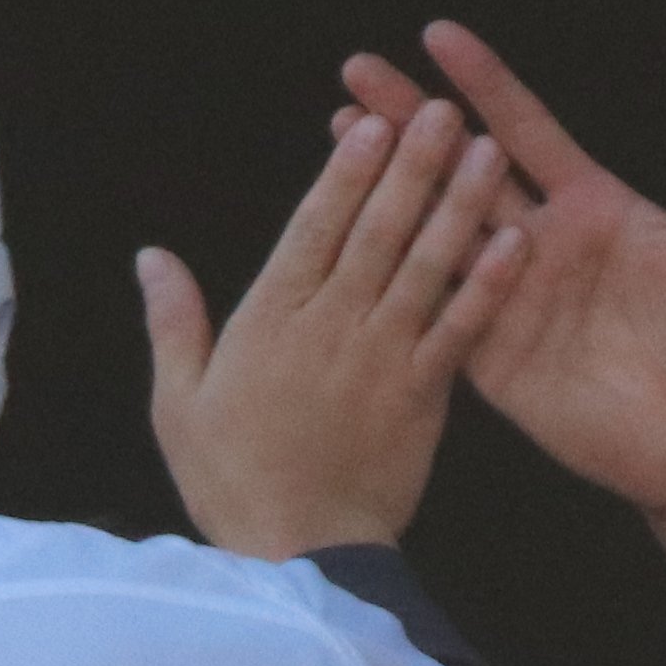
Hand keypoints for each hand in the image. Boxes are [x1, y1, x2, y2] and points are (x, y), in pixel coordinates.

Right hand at [141, 96, 523, 558]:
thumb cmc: (231, 480)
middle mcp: (330, 327)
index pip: (312, 228)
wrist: (299, 555)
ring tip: (486, 150)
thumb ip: (173, 322)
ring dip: (458, 204)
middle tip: (443, 111)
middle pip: (377, 231)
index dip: (346, 173)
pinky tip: (515, 241)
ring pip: (424, 267)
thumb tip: (151, 254)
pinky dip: (488, 284)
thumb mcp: (178, 402)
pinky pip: (461, 330)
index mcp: (269, 320)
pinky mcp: (423, 397)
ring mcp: (381, 359)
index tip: (370, 123)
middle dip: (412, 166)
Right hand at [346, 24, 665, 631]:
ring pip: (438, 232)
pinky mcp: (495, 359)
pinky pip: (443, 309)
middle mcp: (544, 244)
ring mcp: (513, 300)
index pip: (526, 129)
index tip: (436, 33)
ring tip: (337, 137)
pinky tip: (360, 238)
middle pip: (463, 169)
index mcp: (594, 207)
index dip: (484, 83)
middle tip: (353, 70)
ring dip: (389, 189)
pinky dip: (405, 276)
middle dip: (409, 120)